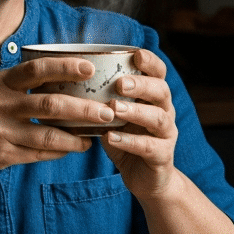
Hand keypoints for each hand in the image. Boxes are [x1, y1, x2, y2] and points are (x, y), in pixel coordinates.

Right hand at [0, 57, 117, 180]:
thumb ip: (18, 83)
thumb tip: (60, 75)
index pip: (37, 70)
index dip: (65, 67)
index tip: (90, 68)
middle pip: (50, 104)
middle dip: (83, 108)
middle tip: (106, 111)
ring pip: (48, 134)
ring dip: (76, 136)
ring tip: (94, 136)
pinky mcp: (0, 155)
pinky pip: (37, 153)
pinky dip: (58, 151)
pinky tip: (72, 148)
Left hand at [102, 49, 181, 198]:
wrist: (146, 179)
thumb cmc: (126, 142)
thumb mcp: (114, 118)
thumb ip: (102, 101)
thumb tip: (67, 80)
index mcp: (154, 98)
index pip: (159, 73)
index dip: (150, 62)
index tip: (135, 54)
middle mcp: (165, 112)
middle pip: (162, 91)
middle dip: (141, 85)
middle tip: (119, 84)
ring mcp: (166, 135)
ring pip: (158, 118)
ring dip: (136, 112)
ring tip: (114, 109)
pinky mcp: (163, 157)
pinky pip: (149, 147)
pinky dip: (129, 142)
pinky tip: (110, 138)